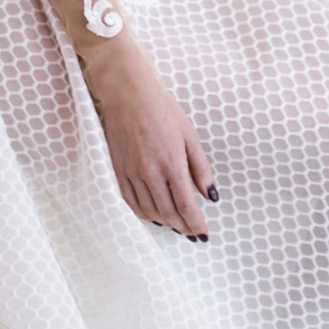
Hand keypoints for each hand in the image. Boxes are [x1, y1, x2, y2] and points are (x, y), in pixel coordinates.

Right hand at [85, 38, 215, 241]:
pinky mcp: (117, 171)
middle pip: (168, 213)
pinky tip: (153, 216)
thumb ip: (201, 168)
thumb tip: (210, 196)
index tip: (203, 234)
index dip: (196, 224)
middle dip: (182, 227)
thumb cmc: (163, 111)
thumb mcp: (190, 135)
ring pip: (149, 211)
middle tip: (192, 233)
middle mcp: (150, 172)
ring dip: (164, 223)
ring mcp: (131, 173)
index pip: (186, 205)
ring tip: (176, 226)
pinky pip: (130, 202)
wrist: (128, 95)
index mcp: (172, 163)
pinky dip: (143, 214)